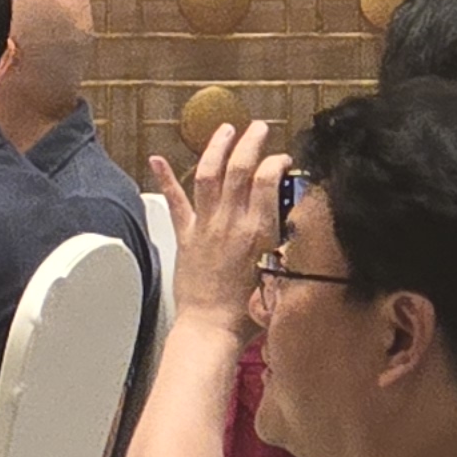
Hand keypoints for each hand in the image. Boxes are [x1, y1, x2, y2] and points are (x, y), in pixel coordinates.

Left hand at [149, 120, 286, 318]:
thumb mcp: (281, 274)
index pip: (268, 180)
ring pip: (208, 175)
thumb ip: (288, 246)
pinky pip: (175, 202)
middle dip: (250, 142)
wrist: (212, 329)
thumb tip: (299, 226)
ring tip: (224, 129)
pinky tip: (157, 158)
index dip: (277, 162)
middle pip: (239, 169)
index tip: (283, 158)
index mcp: (259, 232)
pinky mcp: (185, 236)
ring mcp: (205, 226)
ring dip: (216, 148)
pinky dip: (165, 178)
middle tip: (258, 127)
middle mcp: (231, 222)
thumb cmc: (249, 312)